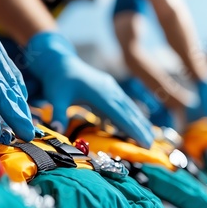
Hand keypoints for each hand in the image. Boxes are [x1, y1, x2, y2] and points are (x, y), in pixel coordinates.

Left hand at [25, 33, 153, 147]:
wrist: (59, 62)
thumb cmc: (57, 80)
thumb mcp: (55, 97)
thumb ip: (58, 113)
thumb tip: (57, 129)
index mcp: (99, 92)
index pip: (119, 114)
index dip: (133, 129)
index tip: (144, 142)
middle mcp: (108, 89)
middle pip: (128, 111)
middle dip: (140, 128)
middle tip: (151, 145)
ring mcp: (109, 88)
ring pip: (127, 107)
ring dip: (138, 121)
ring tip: (148, 137)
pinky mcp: (107, 88)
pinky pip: (121, 104)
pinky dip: (128, 115)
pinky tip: (132, 126)